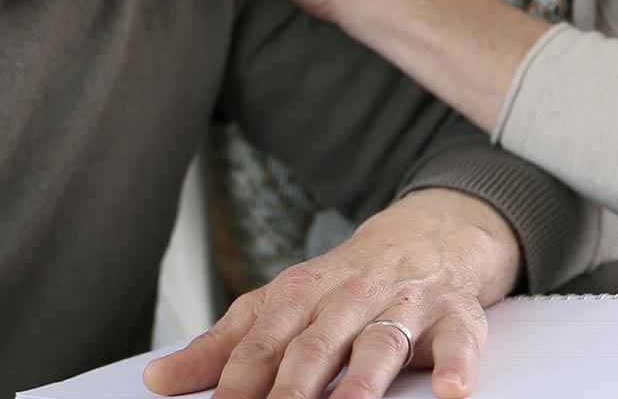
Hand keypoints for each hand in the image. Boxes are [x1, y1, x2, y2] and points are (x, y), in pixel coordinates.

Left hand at [143, 189, 520, 398]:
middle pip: (314, 345)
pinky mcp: (454, 314)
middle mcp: (347, 298)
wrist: (424, 234)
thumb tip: (157, 381)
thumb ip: (221, 348)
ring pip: (379, 344)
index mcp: (297, 296)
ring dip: (362, 382)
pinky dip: (457, 366)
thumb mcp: (277, 307)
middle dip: (292, 387)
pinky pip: (459, 341)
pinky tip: (453, 393)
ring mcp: (402, 305)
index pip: (260, 344)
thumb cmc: (340, 286)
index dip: (236, 382)